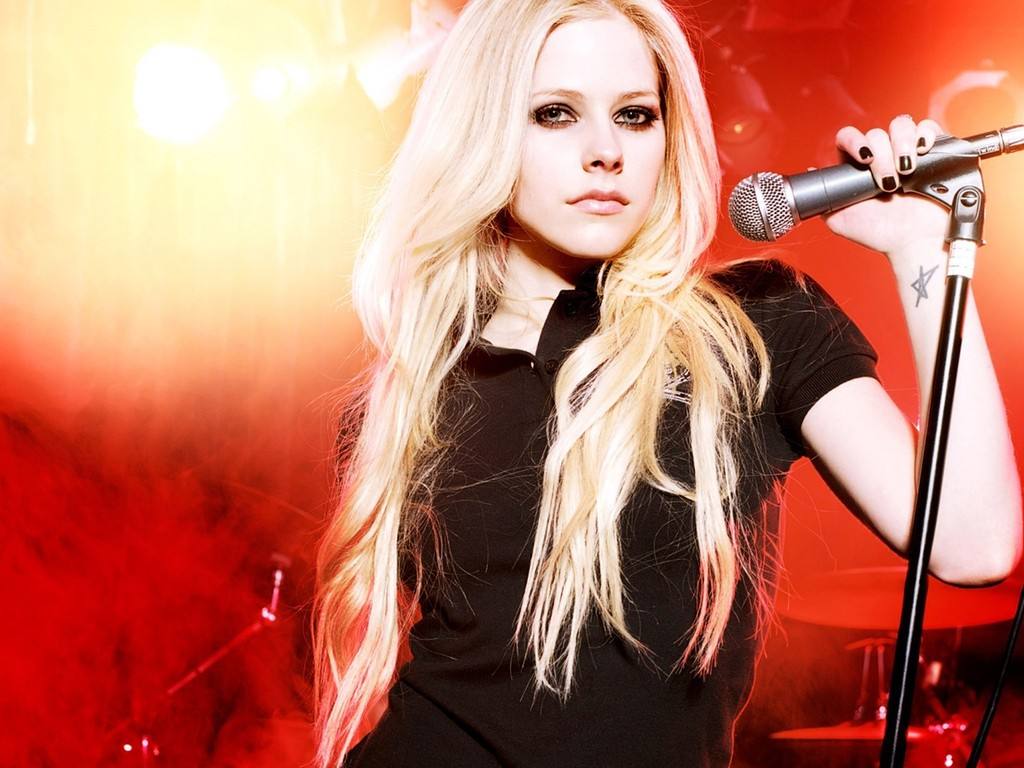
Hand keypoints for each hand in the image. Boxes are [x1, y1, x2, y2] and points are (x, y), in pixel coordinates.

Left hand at [819, 114, 949, 256]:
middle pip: (876, 133)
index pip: (849, 137)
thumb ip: (824, 198)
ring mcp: (906, 152)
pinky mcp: (932, 151)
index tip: (864, 158)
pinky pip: (928, 128)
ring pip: (901, 125)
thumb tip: (811, 173)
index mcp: (857, 168)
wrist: (916, 242)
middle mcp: (881, 156)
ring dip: (902, 144)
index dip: (854, 140)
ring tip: (907, 171)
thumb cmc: (881, 234)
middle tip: (889, 183)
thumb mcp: (842, 221)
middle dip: (882, 157)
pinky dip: (925, 135)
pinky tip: (922, 152)